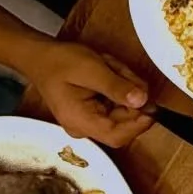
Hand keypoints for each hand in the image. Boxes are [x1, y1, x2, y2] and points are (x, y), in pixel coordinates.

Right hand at [20, 41, 152, 148]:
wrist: (40, 57)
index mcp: (81, 122)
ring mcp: (89, 122)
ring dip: (125, 90)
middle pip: (123, 123)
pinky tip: (107, 73)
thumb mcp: (92, 69)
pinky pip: (115, 106)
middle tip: (123, 73)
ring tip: (110, 69)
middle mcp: (85, 128)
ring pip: (122, 112)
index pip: (118, 136)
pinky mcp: (93, 114)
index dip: (140, 123)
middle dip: (130, 98)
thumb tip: (143, 101)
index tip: (152, 104)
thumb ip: (117, 87)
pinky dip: (118, 89)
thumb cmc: (60, 62)